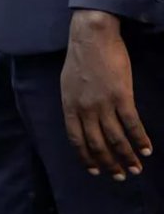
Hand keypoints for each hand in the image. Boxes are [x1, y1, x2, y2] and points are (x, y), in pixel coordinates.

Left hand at [61, 10, 152, 179]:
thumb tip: (82, 121)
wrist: (91, 38)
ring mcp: (103, 104)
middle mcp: (84, 109)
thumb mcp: (68, 85)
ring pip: (115, 139)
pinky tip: (147, 149)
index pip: (76, 140)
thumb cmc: (80, 58)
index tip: (95, 170)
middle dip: (109, 163)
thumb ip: (75, 104)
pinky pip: (131, 125)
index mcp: (69, 106)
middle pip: (97, 144)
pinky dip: (140, 139)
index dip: (86, 157)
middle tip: (120, 176)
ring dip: (127, 157)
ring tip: (136, 169)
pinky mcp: (121, 97)